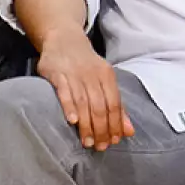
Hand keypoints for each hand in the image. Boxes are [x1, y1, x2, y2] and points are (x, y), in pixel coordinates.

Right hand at [36, 25, 134, 150]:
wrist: (62, 38)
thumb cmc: (85, 64)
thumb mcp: (103, 79)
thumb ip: (116, 105)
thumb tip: (129, 131)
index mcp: (106, 75)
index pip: (114, 105)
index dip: (115, 125)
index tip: (113, 141)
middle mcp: (91, 74)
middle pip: (99, 106)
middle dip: (101, 129)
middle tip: (99, 146)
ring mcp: (73, 72)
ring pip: (83, 102)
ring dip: (86, 124)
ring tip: (87, 141)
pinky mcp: (55, 71)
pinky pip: (64, 91)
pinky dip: (69, 106)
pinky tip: (73, 121)